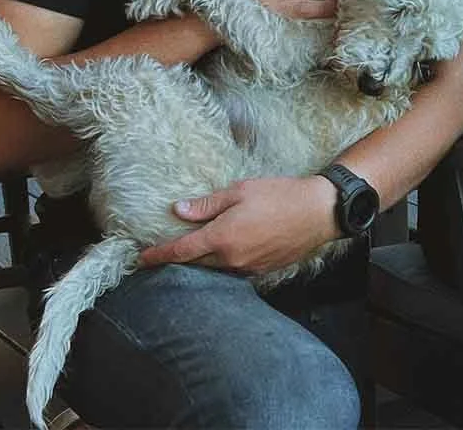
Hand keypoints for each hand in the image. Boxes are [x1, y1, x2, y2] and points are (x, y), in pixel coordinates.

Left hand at [138, 176, 338, 273]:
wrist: (320, 212)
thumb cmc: (281, 195)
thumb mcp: (241, 191)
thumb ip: (208, 204)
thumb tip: (179, 210)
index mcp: (222, 237)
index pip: (180, 251)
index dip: (158, 255)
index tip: (142, 259)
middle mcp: (232, 258)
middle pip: (196, 263)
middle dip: (181, 258)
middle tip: (169, 249)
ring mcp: (248, 267)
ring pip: (216, 267)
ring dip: (205, 260)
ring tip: (201, 247)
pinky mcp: (263, 271)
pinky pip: (235, 269)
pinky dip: (226, 261)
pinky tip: (231, 248)